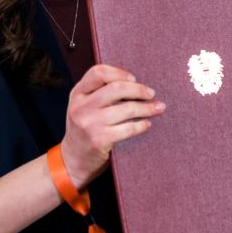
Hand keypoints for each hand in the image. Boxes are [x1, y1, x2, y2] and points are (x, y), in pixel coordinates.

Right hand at [61, 64, 163, 183]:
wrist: (73, 159)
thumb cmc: (84, 129)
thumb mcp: (83, 106)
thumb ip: (98, 92)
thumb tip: (134, 82)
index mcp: (77, 94)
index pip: (98, 72)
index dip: (119, 73)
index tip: (133, 79)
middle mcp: (81, 107)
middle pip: (116, 88)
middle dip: (138, 90)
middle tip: (151, 94)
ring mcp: (90, 123)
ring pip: (126, 109)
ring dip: (147, 108)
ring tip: (158, 108)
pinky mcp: (100, 140)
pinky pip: (129, 128)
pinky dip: (142, 125)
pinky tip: (147, 124)